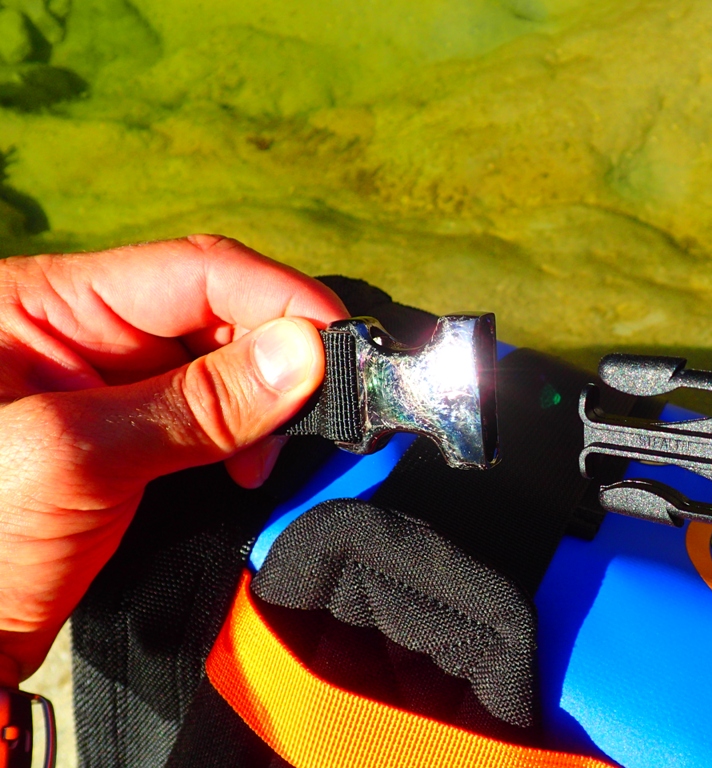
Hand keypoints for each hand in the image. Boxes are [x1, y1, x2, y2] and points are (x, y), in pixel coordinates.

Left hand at [0, 235, 345, 685]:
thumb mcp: (79, 458)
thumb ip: (195, 403)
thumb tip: (307, 352)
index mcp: (47, 302)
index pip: (194, 271)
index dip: (279, 299)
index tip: (343, 347)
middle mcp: (86, 327)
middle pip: (220, 310)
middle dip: (278, 360)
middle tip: (316, 419)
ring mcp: (113, 381)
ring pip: (229, 361)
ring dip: (270, 403)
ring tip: (267, 462)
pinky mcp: (137, 430)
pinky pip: (217, 411)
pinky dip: (251, 435)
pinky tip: (254, 468)